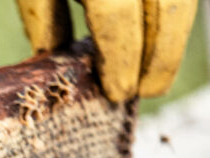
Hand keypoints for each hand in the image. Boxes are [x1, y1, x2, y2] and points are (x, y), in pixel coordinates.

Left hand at [15, 0, 198, 101]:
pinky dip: (169, 17)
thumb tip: (53, 53)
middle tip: (143, 92)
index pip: (116, 18)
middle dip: (159, 55)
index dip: (121, 59)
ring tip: (152, 74)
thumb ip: (43, 12)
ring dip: (170, 38)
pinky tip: (154, 44)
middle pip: (165, 8)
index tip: (119, 93)